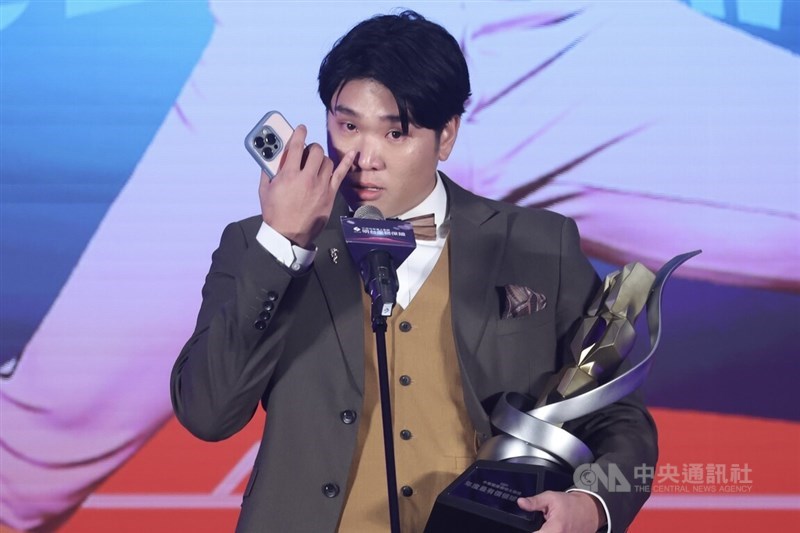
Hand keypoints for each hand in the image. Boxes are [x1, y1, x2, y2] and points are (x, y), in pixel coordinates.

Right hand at [259, 124, 354, 247]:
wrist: (289, 235)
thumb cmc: (275, 214)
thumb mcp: (265, 190)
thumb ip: (268, 172)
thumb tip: (271, 158)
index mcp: (289, 175)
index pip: (296, 146)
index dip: (299, 133)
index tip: (301, 128)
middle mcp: (307, 178)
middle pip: (315, 151)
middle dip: (311, 148)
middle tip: (307, 152)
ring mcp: (321, 186)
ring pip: (327, 161)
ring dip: (321, 158)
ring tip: (316, 162)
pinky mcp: (330, 194)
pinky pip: (341, 174)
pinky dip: (346, 162)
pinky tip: (352, 154)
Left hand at [517, 491, 604, 532]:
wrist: (590, 510)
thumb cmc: (572, 504)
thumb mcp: (550, 497)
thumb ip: (534, 502)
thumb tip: (521, 503)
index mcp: (554, 530)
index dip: (529, 531)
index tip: (527, 528)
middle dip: (537, 531)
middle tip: (538, 524)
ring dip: (543, 532)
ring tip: (546, 525)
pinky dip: (550, 532)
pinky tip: (550, 528)